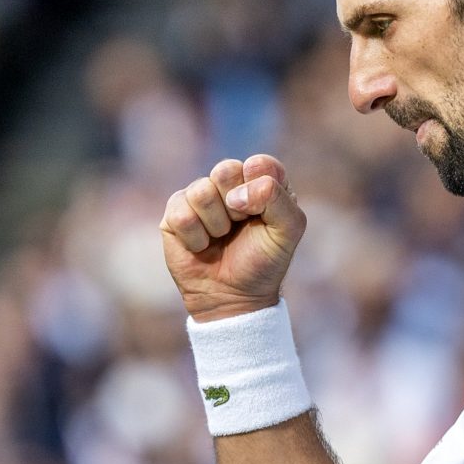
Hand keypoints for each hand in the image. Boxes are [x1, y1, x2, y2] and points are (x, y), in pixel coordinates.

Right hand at [159, 154, 304, 320]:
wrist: (234, 298)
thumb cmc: (263, 262)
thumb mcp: (288, 230)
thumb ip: (276, 198)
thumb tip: (235, 195)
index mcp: (260, 181)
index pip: (259, 164)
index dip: (259, 189)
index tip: (261, 214)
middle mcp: (229, 184)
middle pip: (226, 169)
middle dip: (236, 205)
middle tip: (239, 225)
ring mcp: (199, 196)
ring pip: (201, 191)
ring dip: (216, 224)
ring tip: (220, 238)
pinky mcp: (175, 214)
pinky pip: (181, 214)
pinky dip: (196, 238)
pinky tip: (202, 246)